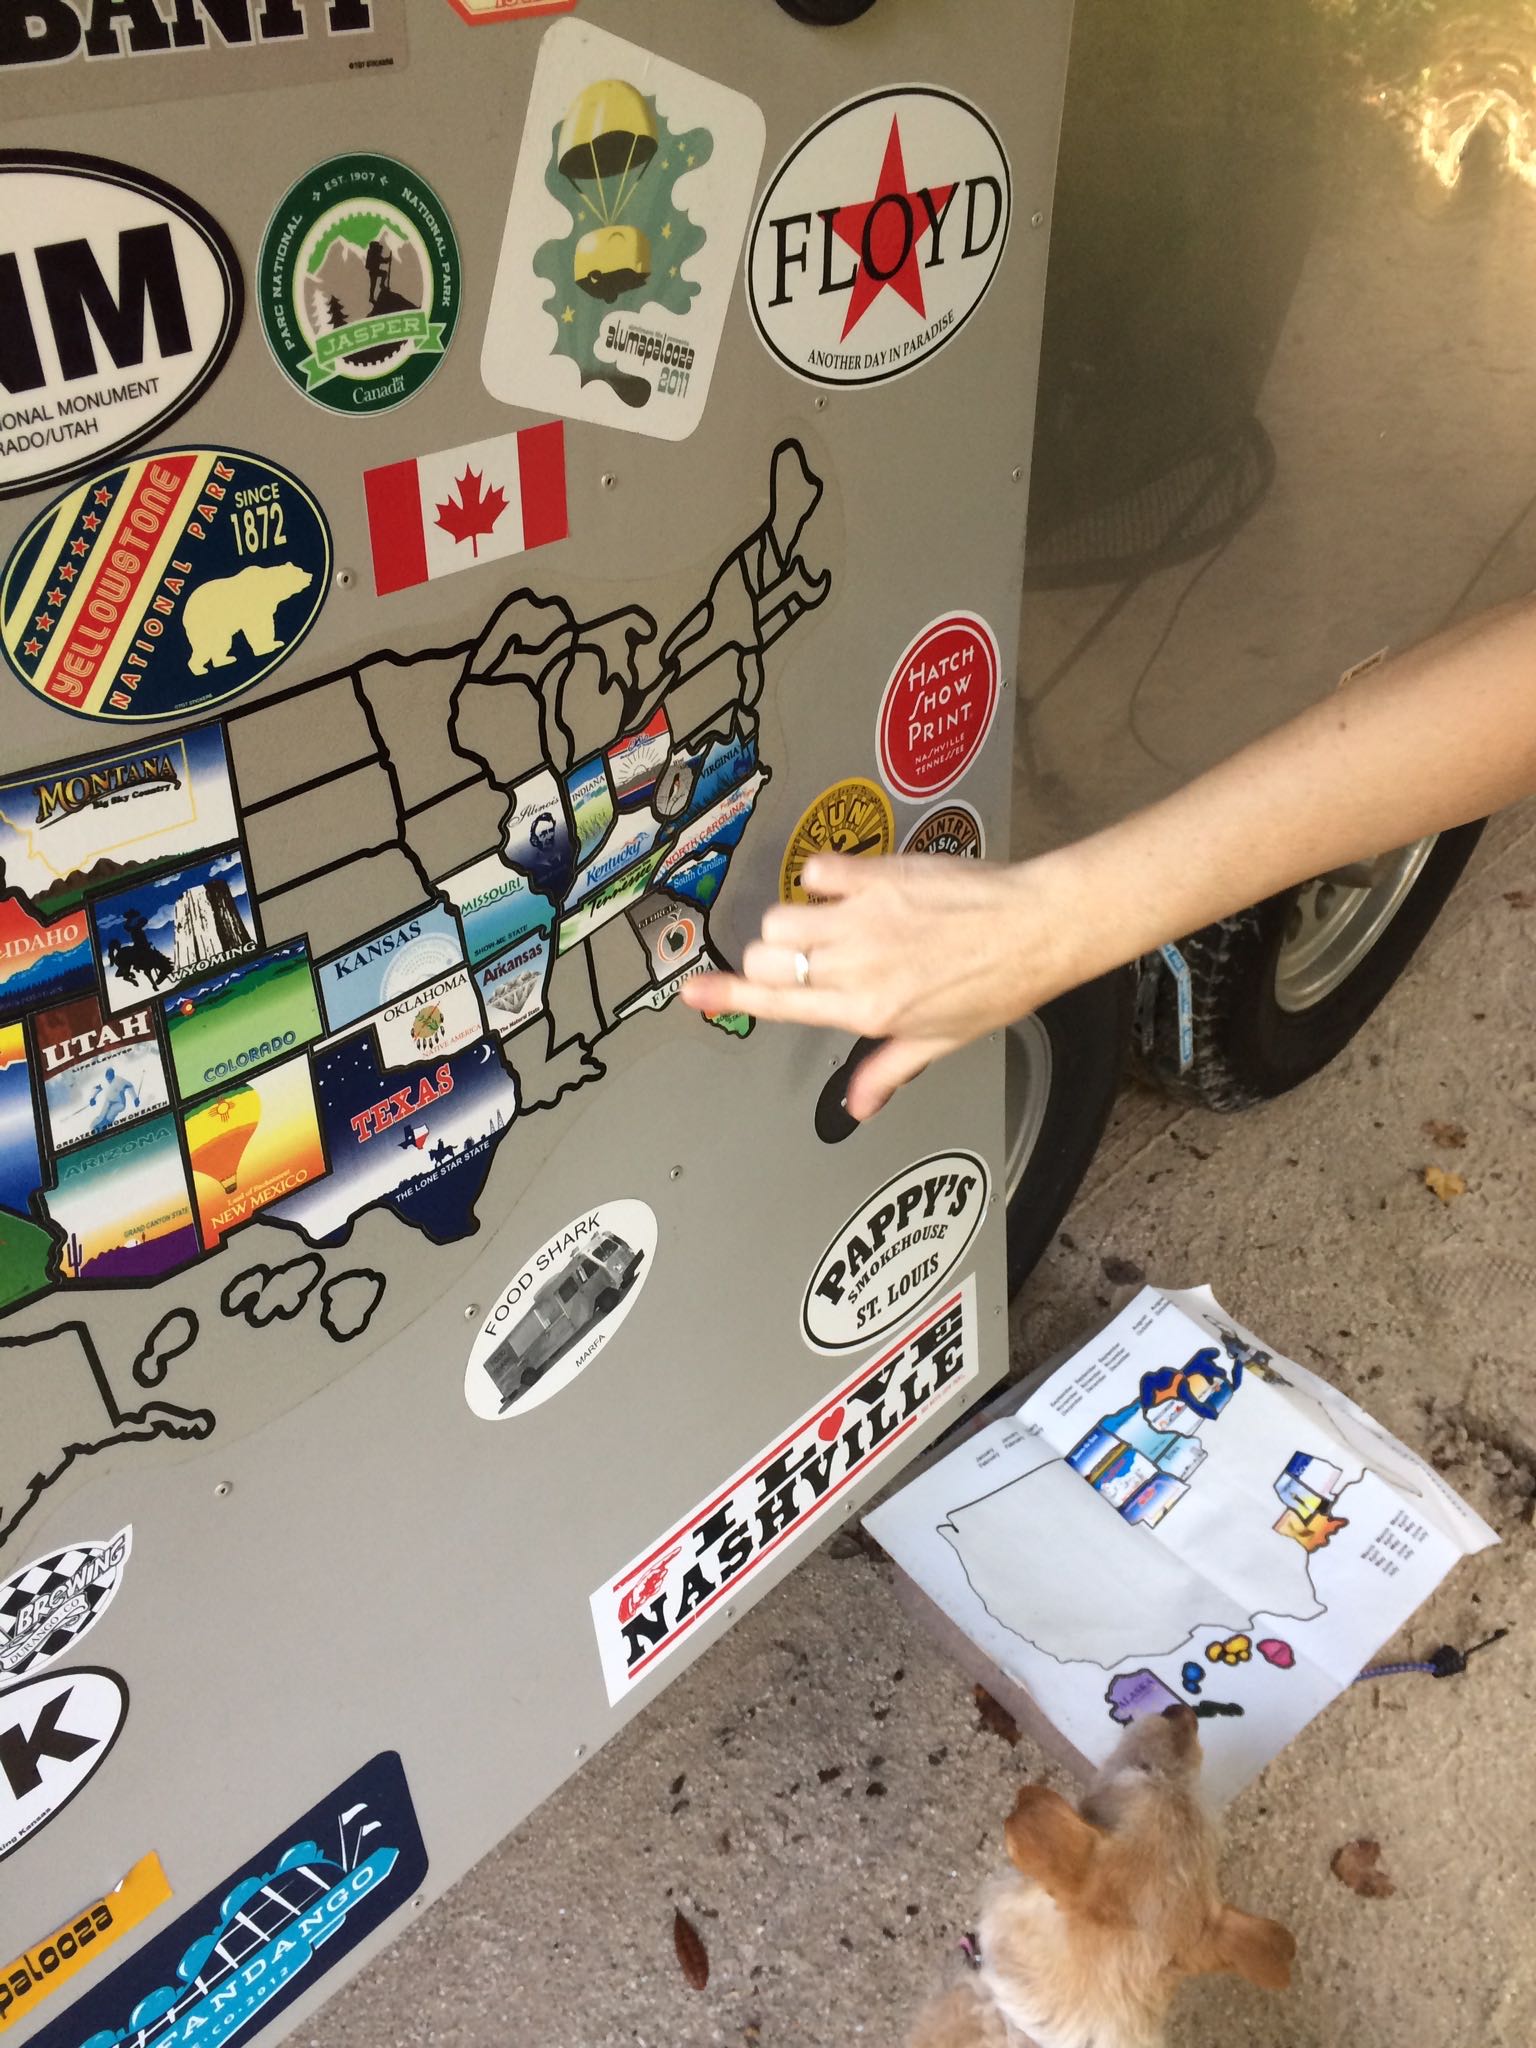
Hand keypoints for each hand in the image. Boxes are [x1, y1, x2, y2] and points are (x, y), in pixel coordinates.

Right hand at [681, 851, 1078, 1119]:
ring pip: (782, 918)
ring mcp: (862, 919)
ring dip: (793, 921)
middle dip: (769, 959)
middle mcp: (855, 966)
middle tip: (801, 958)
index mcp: (866, 1011)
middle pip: (765, 959)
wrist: (1037, 928)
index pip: (777, 1006)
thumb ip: (887, 1069)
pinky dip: (820, 878)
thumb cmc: (998, 984)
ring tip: (828, 924)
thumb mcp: (941, 1038)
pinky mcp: (876, 877)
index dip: (725, 998)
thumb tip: (856, 1107)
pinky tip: (846, 887)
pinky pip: (816, 871)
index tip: (694, 993)